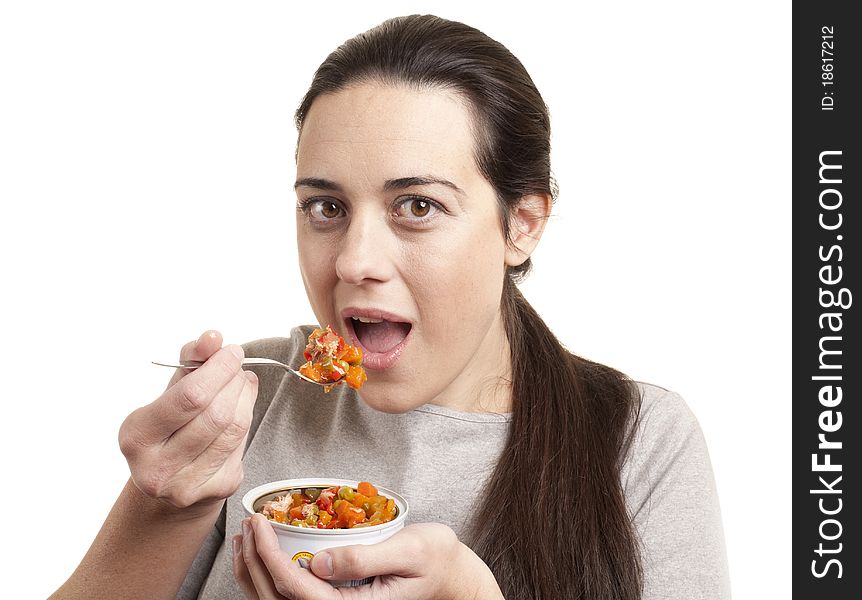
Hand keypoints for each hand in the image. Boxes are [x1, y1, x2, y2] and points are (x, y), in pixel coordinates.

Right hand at [119, 330, 257, 510]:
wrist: (169, 480)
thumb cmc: (170, 426)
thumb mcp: (171, 391)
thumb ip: (191, 360)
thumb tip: (212, 338)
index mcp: (136, 437)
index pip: (189, 398)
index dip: (218, 370)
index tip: (233, 351)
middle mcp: (156, 469)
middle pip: (217, 415)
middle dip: (234, 382)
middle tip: (238, 367)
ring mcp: (187, 486)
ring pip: (235, 430)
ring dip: (246, 398)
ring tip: (242, 383)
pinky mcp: (216, 491)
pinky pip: (242, 446)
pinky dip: (246, 422)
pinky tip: (238, 413)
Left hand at [232, 515, 503, 599]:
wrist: (452, 577)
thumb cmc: (436, 560)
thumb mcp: (408, 551)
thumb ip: (364, 557)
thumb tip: (319, 562)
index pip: (297, 588)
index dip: (270, 556)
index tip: (260, 524)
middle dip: (255, 562)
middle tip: (248, 524)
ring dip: (255, 572)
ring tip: (246, 537)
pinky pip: (292, 598)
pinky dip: (268, 578)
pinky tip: (263, 555)